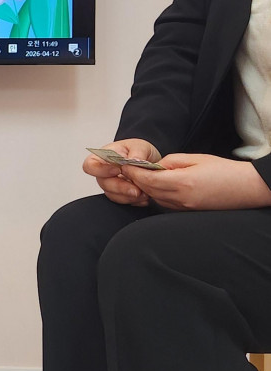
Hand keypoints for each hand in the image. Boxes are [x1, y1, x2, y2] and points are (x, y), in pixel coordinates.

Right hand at [83, 138, 160, 205]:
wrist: (152, 167)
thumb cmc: (140, 153)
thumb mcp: (142, 146)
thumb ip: (138, 151)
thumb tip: (134, 159)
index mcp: (104, 156)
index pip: (90, 165)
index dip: (101, 170)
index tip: (117, 170)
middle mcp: (104, 172)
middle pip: (103, 183)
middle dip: (121, 187)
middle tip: (136, 189)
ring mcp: (111, 185)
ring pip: (113, 195)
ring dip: (129, 196)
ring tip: (144, 192)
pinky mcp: (119, 195)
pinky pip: (123, 202)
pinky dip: (134, 200)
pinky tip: (143, 195)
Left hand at [124, 154, 270, 211]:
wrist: (247, 188)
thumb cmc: (224, 170)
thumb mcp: (196, 158)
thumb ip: (171, 162)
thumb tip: (154, 166)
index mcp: (182, 183)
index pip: (147, 179)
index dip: (133, 171)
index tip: (124, 163)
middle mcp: (181, 199)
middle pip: (148, 190)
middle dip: (135, 179)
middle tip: (127, 168)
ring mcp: (184, 208)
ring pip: (155, 198)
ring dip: (146, 187)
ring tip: (141, 175)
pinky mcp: (188, 212)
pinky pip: (165, 204)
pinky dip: (157, 194)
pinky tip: (158, 185)